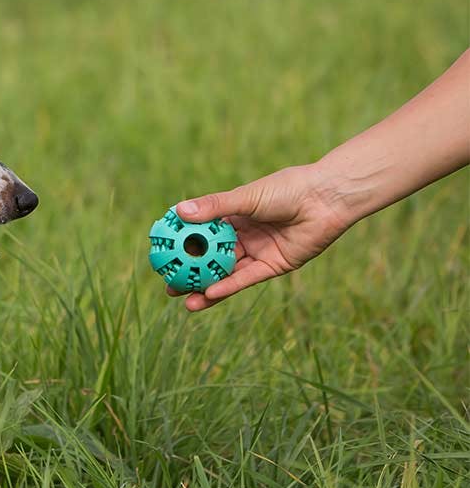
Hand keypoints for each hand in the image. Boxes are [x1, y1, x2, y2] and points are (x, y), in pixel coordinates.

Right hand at [167, 164, 356, 310]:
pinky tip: (209, 294)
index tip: (160, 255)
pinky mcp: (274, 266)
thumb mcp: (245, 198)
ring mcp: (257, 252)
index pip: (201, 234)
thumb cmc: (287, 189)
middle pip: (210, 259)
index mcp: (234, 217)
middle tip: (167, 284)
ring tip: (183, 298)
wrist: (326, 198)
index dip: (181, 245)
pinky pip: (246, 279)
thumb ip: (214, 207)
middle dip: (189, 273)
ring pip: (226, 273)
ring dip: (205, 287)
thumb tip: (178, 211)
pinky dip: (228, 287)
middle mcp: (244, 236)